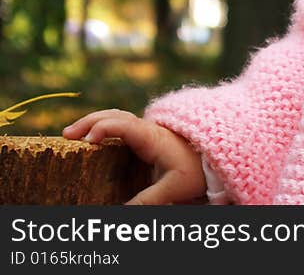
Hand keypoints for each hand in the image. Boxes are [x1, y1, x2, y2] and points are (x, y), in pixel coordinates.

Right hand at [62, 109, 206, 204]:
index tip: (87, 141)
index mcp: (153, 136)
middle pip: (115, 115)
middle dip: (90, 121)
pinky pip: (120, 125)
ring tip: (71, 133)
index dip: (104, 128)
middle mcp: (147, 129)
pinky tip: (90, 138)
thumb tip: (122, 212)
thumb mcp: (175, 187)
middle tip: (67, 134)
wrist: (212, 159)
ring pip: (117, 117)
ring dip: (94, 121)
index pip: (124, 125)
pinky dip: (103, 127)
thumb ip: (149, 200)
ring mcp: (146, 131)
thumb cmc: (196, 170)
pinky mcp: (145, 137)